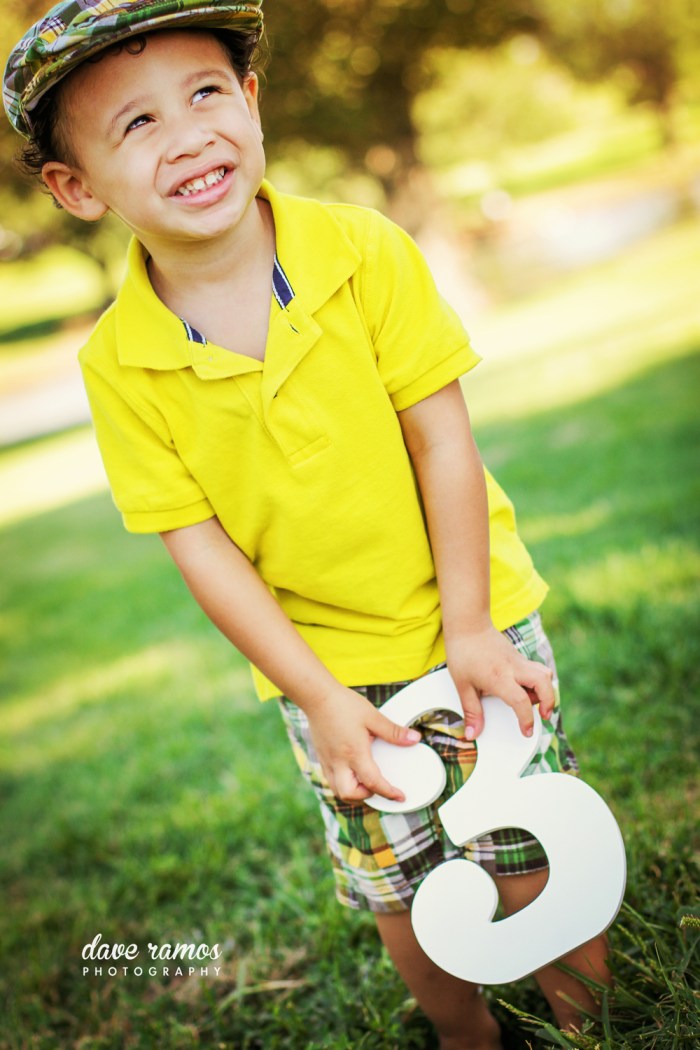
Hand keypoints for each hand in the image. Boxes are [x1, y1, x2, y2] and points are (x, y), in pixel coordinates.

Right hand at [306, 686, 420, 802]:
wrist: (317, 696)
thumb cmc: (343, 704)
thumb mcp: (372, 716)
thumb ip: (393, 732)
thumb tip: (414, 739)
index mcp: (354, 753)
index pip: (373, 783)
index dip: (388, 793)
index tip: (400, 796)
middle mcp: (339, 762)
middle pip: (349, 794)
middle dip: (366, 797)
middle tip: (379, 788)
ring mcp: (327, 761)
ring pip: (338, 790)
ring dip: (353, 792)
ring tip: (366, 782)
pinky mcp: (321, 757)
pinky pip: (331, 779)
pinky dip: (343, 783)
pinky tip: (352, 772)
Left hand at [447, 624, 555, 740]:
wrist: (468, 624)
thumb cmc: (463, 652)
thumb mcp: (463, 685)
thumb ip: (471, 711)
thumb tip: (472, 734)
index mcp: (499, 678)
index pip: (521, 701)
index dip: (526, 719)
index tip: (527, 731)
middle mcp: (514, 668)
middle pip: (544, 682)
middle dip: (550, 701)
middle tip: (544, 715)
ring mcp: (519, 660)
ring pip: (544, 673)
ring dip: (545, 689)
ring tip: (533, 701)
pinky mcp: (519, 656)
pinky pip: (535, 669)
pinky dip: (536, 681)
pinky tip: (522, 687)